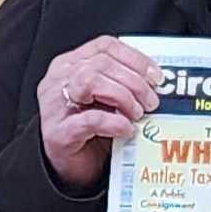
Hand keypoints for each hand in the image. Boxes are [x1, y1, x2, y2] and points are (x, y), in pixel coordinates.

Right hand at [38, 36, 161, 190]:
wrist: (72, 166)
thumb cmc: (92, 129)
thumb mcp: (109, 98)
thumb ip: (124, 82)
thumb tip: (156, 79)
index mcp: (71, 64)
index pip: (105, 46)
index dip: (135, 58)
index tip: (156, 76)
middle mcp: (59, 80)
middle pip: (101, 64)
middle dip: (134, 81)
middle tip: (151, 101)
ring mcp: (55, 106)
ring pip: (89, 82)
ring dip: (122, 96)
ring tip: (137, 113)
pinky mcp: (58, 133)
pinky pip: (89, 120)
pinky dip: (114, 122)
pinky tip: (127, 129)